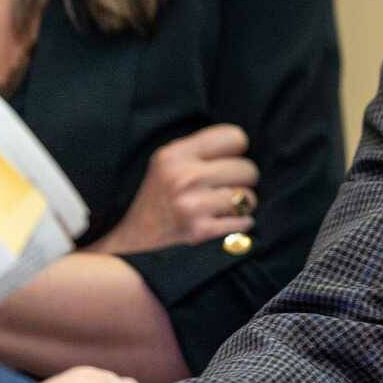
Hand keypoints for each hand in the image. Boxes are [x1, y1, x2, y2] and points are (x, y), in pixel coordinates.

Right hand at [94, 124, 257, 254]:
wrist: (133, 245)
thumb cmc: (158, 201)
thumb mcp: (166, 165)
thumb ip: (199, 151)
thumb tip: (243, 145)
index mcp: (174, 155)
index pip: (234, 136)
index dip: (237, 150)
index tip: (228, 161)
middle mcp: (183, 177)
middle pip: (248, 168)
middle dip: (242, 181)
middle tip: (224, 189)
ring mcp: (192, 206)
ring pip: (249, 197)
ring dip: (242, 205)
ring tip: (222, 208)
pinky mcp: (201, 232)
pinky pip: (244, 221)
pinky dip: (240, 224)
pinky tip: (223, 224)